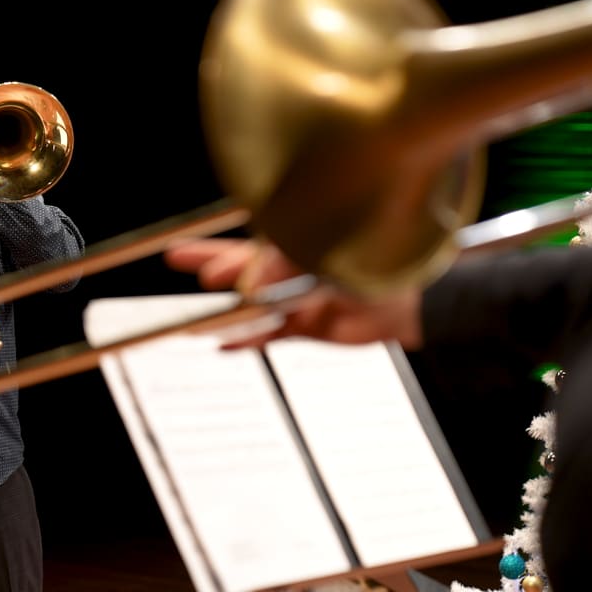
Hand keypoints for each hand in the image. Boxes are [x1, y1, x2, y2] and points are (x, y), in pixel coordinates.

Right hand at [164, 238, 423, 349]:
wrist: (412, 305)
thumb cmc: (372, 267)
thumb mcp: (324, 261)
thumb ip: (283, 272)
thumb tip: (247, 289)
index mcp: (296, 244)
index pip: (249, 247)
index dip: (219, 256)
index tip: (196, 266)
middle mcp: (292, 269)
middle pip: (241, 270)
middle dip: (212, 268)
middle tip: (178, 261)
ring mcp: (297, 298)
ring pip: (250, 307)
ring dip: (224, 315)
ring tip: (193, 322)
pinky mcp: (306, 326)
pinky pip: (269, 335)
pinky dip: (247, 342)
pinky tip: (224, 347)